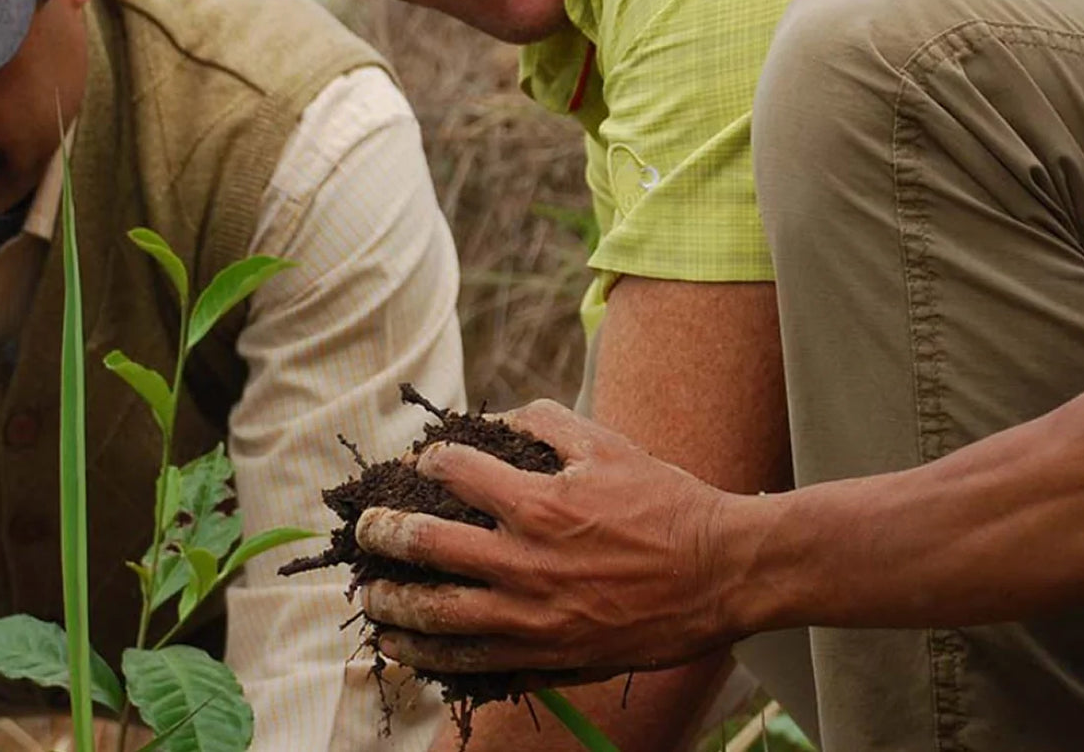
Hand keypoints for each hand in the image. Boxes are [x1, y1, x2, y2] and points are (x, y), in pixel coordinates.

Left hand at [355, 399, 760, 676]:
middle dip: (384, 536)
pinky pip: (477, 666)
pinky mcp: (550, 657)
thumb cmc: (664, 502)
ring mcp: (534, 618)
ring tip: (371, 599)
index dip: (430, 461)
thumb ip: (545, 421)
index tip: (422, 462)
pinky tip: (416, 652)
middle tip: (364, 531)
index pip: (455, 473)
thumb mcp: (606, 443)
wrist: (719, 573)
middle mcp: (526, 563)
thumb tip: (496, 417)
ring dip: (395, 607)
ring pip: (440, 619)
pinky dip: (437, 660)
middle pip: (428, 548)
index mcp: (539, 503)